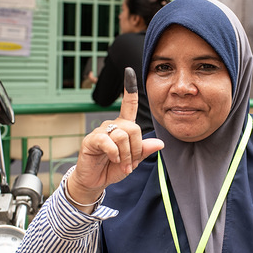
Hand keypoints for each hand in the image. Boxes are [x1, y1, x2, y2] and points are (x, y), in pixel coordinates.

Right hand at [68, 68, 163, 211]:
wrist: (96, 181)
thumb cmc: (113, 167)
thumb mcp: (134, 160)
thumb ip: (144, 150)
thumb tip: (160, 143)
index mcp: (123, 127)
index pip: (128, 105)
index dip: (130, 89)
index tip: (129, 71)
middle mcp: (112, 125)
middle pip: (133, 128)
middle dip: (136, 148)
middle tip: (132, 163)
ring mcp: (101, 132)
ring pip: (122, 135)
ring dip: (127, 155)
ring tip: (123, 164)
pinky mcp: (92, 140)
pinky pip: (108, 141)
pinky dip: (115, 154)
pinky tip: (113, 160)